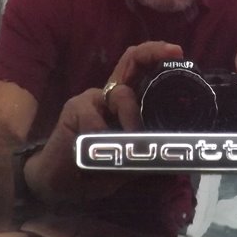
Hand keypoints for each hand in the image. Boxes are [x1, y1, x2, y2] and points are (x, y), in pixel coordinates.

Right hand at [23, 41, 183, 203]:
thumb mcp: (129, 165)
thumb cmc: (95, 171)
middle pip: (131, 62)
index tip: (178, 54)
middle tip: (175, 52)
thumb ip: (147, 153)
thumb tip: (178, 152)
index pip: (140, 71)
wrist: (58, 184)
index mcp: (124, 105)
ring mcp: (92, 99)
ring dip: (133, 123)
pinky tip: (95, 154)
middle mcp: (109, 95)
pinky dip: (104, 140)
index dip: (158, 57)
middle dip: (154, 52)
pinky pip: (99, 121)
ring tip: (127, 148)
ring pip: (124, 96)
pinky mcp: (75, 108)